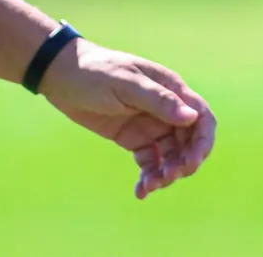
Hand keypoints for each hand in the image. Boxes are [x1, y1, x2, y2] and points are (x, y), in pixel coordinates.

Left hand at [37, 38, 216, 197]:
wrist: (59, 75)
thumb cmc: (93, 71)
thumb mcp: (124, 84)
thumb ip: (157, 100)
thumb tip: (191, 116)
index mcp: (169, 88)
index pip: (200, 116)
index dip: (203, 141)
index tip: (192, 161)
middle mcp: (164, 108)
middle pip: (189, 141)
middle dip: (184, 162)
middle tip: (167, 176)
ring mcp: (150, 124)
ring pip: (171, 156)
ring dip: (167, 173)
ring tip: (150, 185)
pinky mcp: (133, 138)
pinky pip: (151, 162)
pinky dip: (150, 177)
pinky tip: (141, 191)